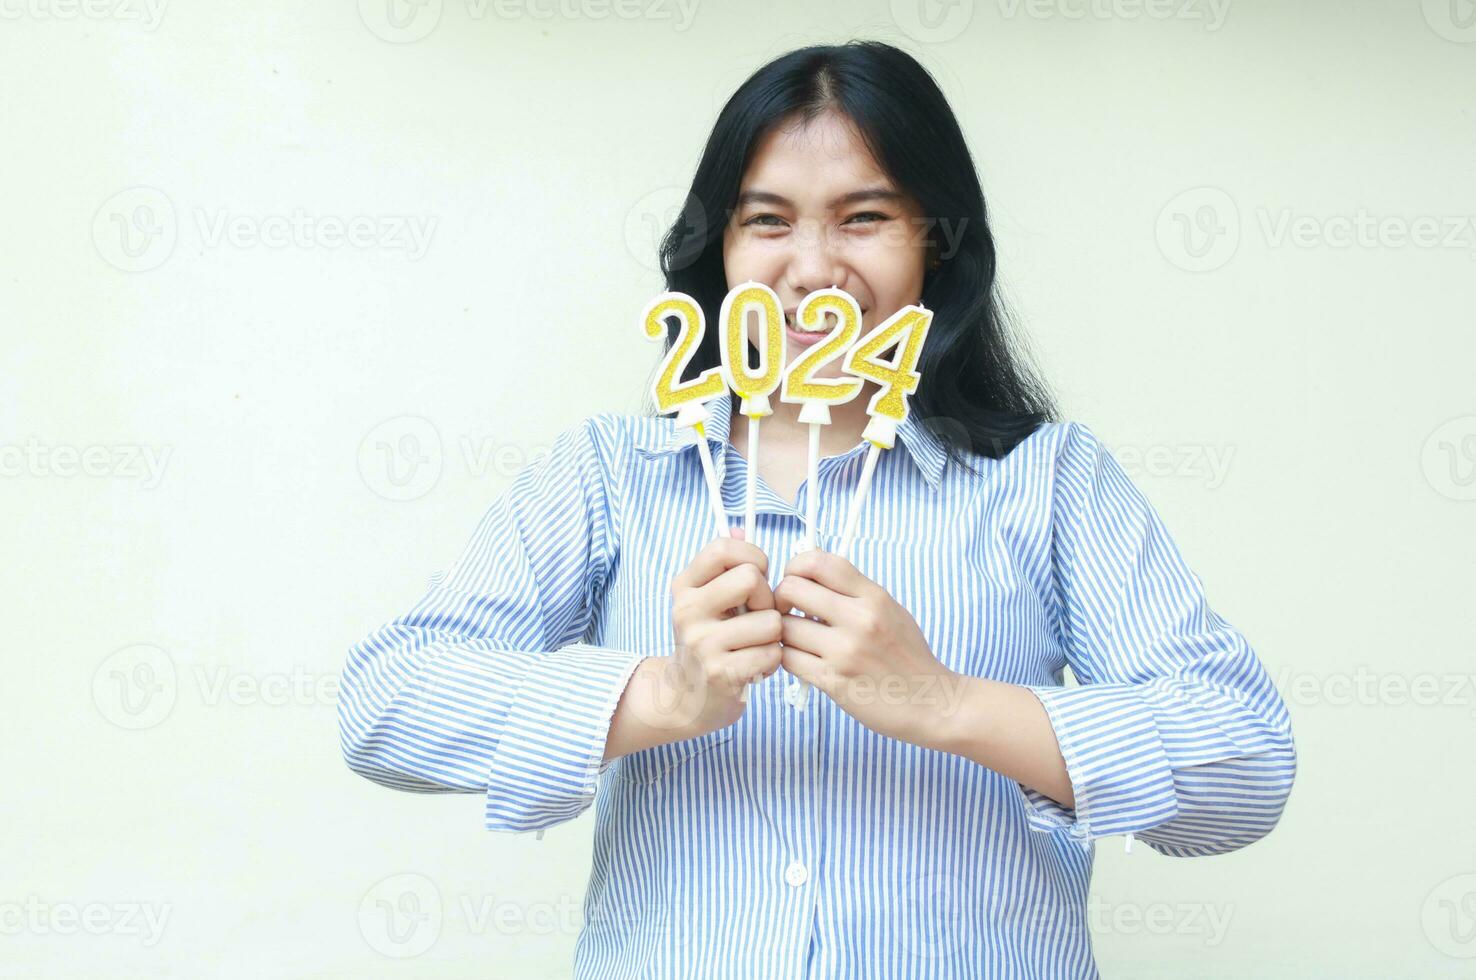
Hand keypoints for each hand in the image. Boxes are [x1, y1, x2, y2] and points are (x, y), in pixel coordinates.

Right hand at [655, 528, 781, 735]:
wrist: (685, 698)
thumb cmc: (707, 641)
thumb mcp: (705, 599)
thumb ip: (723, 565)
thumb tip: (740, 529)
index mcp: (685, 586)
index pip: (724, 549)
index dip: (753, 557)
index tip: (756, 576)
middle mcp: (688, 611)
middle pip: (751, 578)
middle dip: (767, 598)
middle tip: (757, 616)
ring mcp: (702, 643)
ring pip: (770, 621)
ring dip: (773, 636)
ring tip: (756, 645)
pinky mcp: (721, 673)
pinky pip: (772, 653)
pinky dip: (772, 661)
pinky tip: (755, 666)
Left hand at [774, 549, 961, 744]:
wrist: (932, 702)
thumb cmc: (908, 656)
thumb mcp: (890, 611)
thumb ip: (854, 592)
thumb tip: (811, 575)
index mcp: (873, 597)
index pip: (819, 561)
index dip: (796, 566)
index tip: (796, 580)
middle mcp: (859, 619)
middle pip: (792, 589)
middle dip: (780, 599)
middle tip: (788, 612)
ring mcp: (845, 652)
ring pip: (784, 628)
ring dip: (783, 634)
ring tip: (798, 640)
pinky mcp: (833, 681)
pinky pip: (788, 660)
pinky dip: (789, 659)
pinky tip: (803, 661)